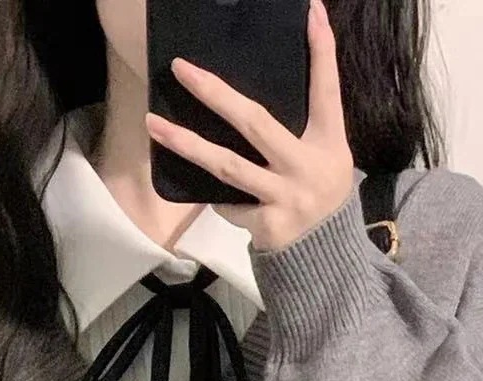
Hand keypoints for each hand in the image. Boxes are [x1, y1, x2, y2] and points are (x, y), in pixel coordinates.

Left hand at [143, 0, 355, 253]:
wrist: (325, 255)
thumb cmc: (319, 191)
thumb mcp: (325, 152)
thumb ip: (305, 118)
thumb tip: (265, 81)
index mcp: (327, 142)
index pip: (326, 89)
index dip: (321, 51)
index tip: (310, 11)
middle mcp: (305, 167)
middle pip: (255, 123)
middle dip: (216, 95)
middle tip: (182, 69)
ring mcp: (284, 198)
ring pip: (227, 167)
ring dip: (187, 145)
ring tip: (154, 124)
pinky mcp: (266, 225)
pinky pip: (228, 203)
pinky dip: (214, 195)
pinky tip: (197, 185)